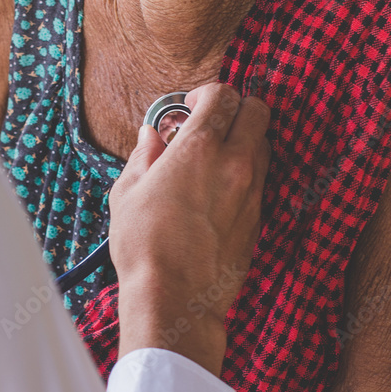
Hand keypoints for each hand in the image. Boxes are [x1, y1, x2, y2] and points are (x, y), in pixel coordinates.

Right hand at [109, 83, 270, 375]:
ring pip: (263, 144)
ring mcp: (252, 192)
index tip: (188, 107)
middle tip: (208, 124)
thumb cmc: (144, 245)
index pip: (223, 94)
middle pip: (257, 111)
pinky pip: (259, 180)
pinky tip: (217, 190)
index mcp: (200, 148)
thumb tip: (152, 137)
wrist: (175, 298)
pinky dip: (244, 173)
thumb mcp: (127, 192)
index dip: (205, 93)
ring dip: (242, 140)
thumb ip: (144, 156)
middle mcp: (235, 163)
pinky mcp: (259, 219)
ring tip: (211, 158)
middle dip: (235, 109)